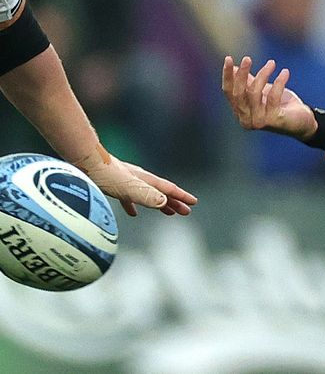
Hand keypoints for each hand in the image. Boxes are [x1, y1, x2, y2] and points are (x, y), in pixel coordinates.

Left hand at [74, 146, 198, 216]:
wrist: (83, 160)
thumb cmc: (104, 174)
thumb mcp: (127, 187)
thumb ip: (146, 195)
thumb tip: (165, 201)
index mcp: (144, 179)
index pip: (167, 189)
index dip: (181, 196)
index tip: (193, 203)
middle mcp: (139, 178)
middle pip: (161, 192)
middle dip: (174, 201)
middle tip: (185, 211)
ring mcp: (126, 180)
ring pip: (148, 194)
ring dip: (158, 203)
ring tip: (167, 212)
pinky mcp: (113, 184)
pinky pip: (129, 197)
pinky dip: (135, 205)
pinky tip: (133, 213)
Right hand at [221, 56, 314, 136]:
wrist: (303, 121)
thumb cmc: (281, 105)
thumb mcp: (263, 91)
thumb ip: (249, 82)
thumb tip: (235, 67)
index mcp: (240, 112)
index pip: (228, 92)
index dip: (227, 75)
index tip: (228, 58)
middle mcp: (246, 119)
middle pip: (238, 93)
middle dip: (242, 74)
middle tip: (247, 58)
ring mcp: (259, 121)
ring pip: (254, 93)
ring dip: (263, 74)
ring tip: (272, 63)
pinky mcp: (274, 119)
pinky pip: (273, 96)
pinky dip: (279, 82)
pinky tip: (285, 72)